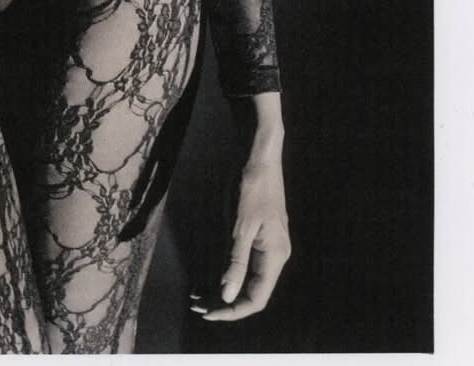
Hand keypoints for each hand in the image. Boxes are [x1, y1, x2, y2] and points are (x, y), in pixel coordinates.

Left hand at [189, 154, 290, 321]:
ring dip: (225, 290)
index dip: (233, 311)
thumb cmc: (253, 188)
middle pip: (252, 292)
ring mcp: (270, 247)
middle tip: (197, 306)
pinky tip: (211, 277)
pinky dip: (229, 273)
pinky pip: (247, 265)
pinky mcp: (262, 238)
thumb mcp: (241, 226)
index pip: (256, 298)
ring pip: (249, 280)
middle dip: (225, 303)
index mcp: (275, 256)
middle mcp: (276, 256)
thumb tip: (227, 295)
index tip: (209, 314)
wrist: (262, 158)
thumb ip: (235, 262)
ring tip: (198, 296)